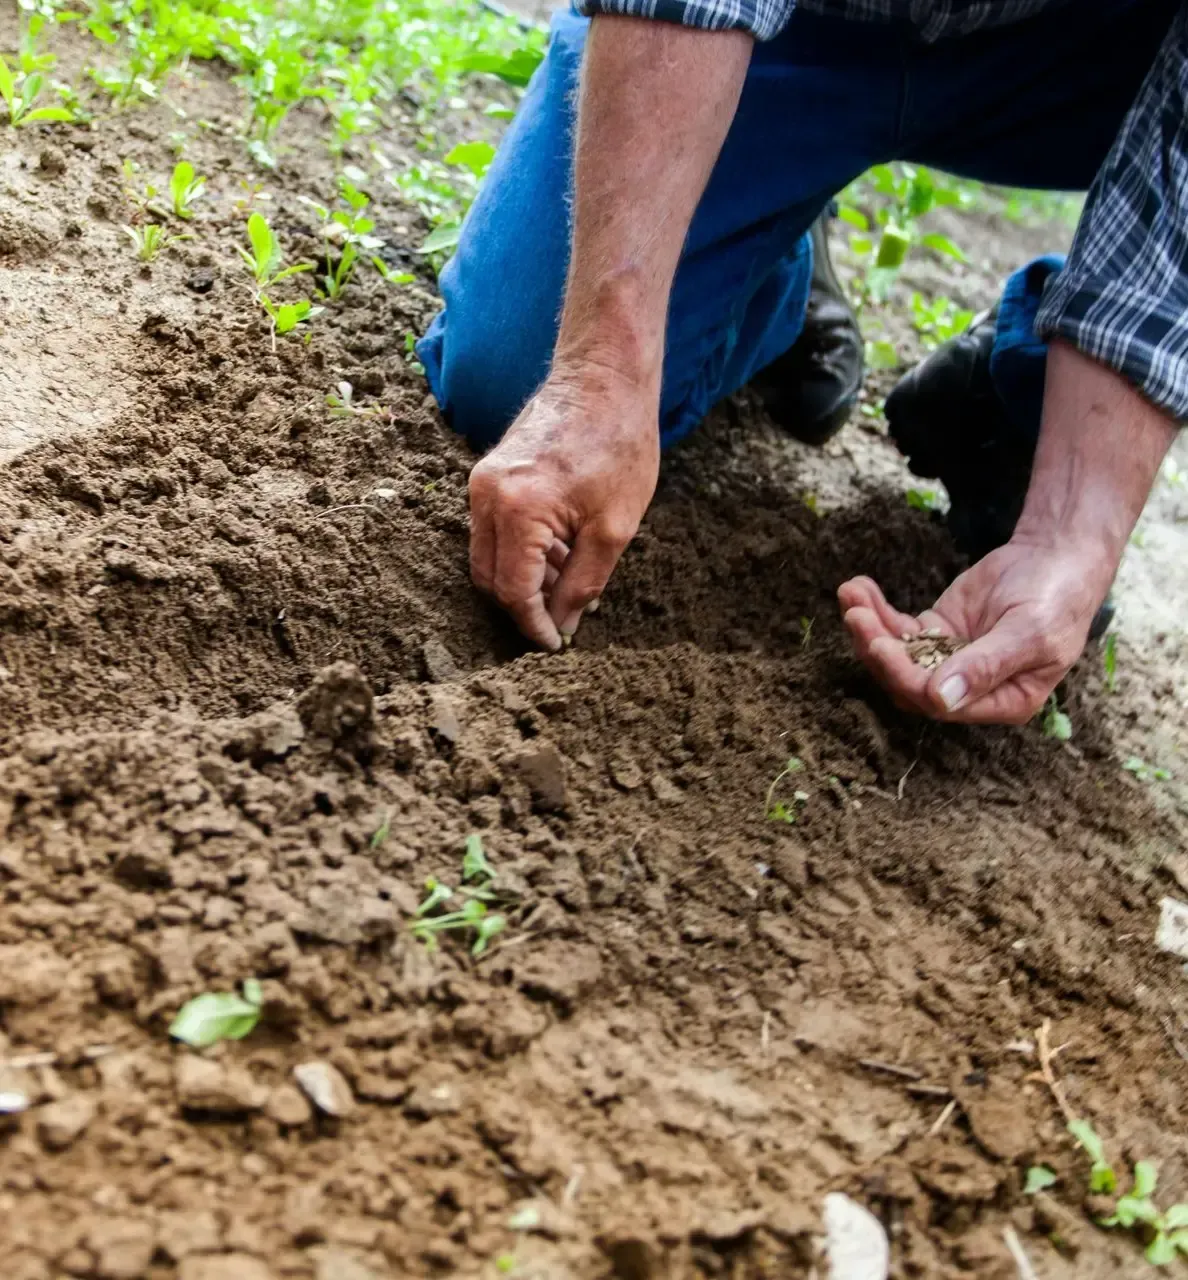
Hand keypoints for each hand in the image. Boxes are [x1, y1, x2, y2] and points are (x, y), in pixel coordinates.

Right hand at [468, 367, 659, 649]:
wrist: (604, 378)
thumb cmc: (619, 445)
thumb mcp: (614, 528)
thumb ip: (583, 584)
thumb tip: (562, 625)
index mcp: (518, 510)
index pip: (513, 591)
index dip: (533, 625)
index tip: (555, 644)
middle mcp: (487, 495)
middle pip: (489, 578)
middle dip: (523, 605)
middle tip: (563, 618)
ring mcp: (481, 482)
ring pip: (488, 556)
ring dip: (523, 578)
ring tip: (570, 578)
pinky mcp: (487, 473)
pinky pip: (492, 530)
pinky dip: (520, 551)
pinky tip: (560, 550)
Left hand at [838, 534, 1115, 724]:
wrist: (1057, 556)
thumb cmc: (1056, 599)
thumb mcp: (1030, 633)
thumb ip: (986, 666)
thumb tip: (941, 700)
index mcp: (1002, 701)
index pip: (940, 704)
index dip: (905, 677)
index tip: (880, 644)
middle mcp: (970, 689)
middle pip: (909, 682)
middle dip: (878, 650)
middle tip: (856, 615)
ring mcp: (948, 659)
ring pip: (897, 656)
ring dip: (869, 628)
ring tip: (850, 595)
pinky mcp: (935, 631)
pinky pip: (898, 629)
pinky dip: (876, 611)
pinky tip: (858, 588)